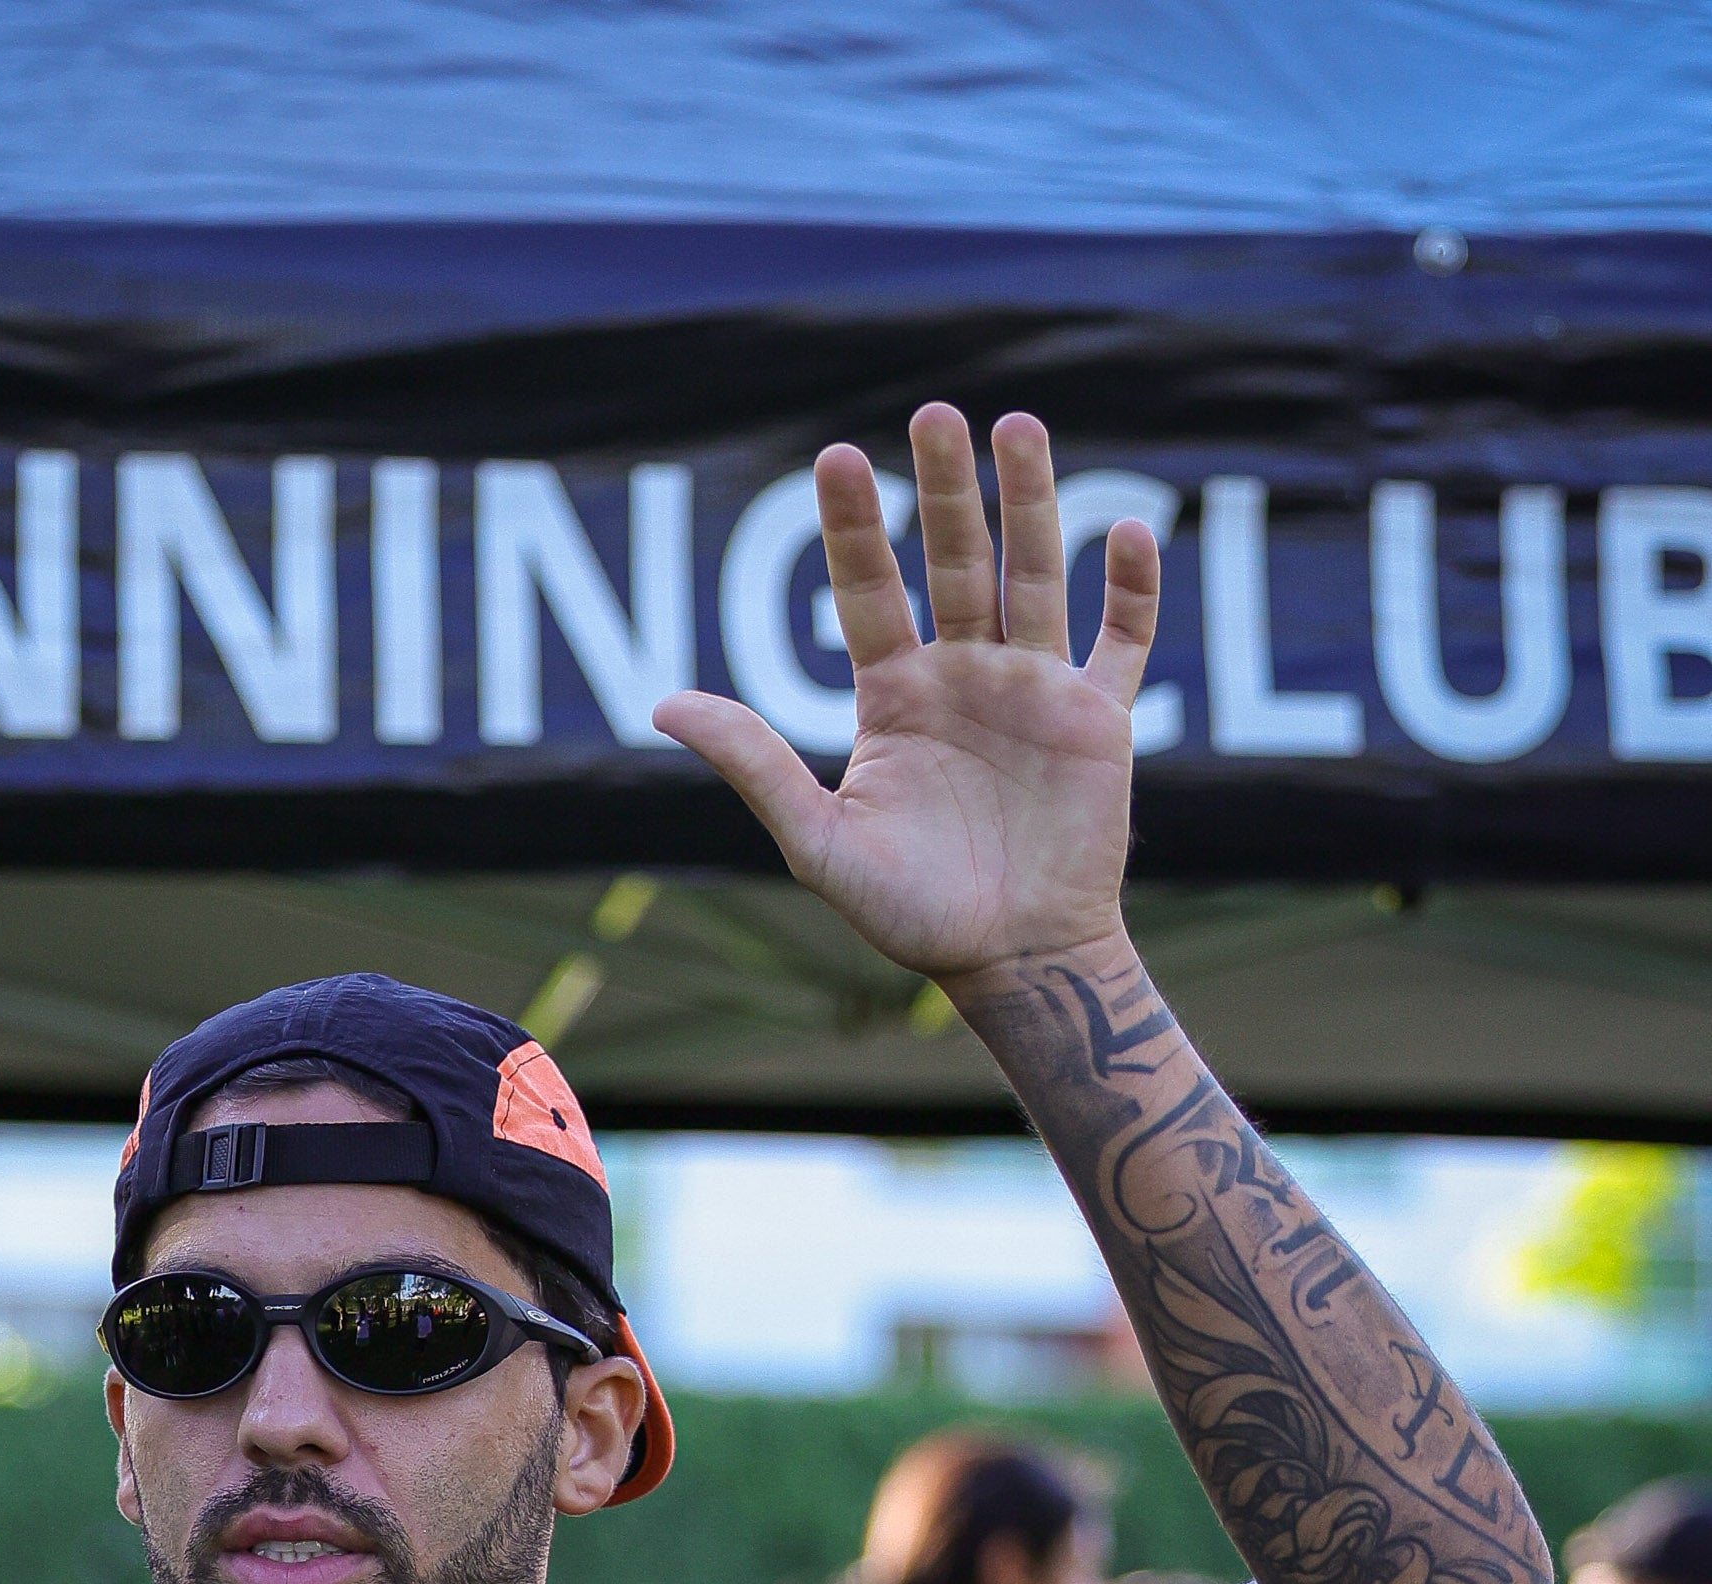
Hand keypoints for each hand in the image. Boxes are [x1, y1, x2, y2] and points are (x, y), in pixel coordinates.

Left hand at [654, 406, 1158, 986]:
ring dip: (1032, 503)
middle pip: (955, 561)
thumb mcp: (818, 843)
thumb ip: (755, 766)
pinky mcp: (1097, 719)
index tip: (836, 457)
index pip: (868, 590)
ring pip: (1033, 575)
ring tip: (1017, 427)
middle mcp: (963, 676)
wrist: (1010, 961)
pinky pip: (1121, 640)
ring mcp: (1033, 689)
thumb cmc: (911, 915)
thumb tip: (661, 705)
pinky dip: (1130, 590)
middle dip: (945, 489)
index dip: (853, 526)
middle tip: (934, 414)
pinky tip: (1128, 534)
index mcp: (896, 695)